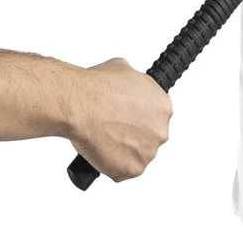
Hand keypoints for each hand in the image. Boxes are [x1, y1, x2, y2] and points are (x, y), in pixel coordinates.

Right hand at [67, 58, 171, 181]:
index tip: (126, 120)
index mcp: (163, 106)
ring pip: (136, 156)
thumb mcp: (124, 69)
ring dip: (122, 153)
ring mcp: (148, 151)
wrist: (79, 105)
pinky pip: (122, 173)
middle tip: (112, 132)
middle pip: (148, 138)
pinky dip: (111, 167)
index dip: (137, 119)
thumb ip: (135, 83)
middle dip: (132, 137)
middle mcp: (161, 129)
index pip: (155, 117)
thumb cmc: (97, 88)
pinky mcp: (133, 169)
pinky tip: (100, 154)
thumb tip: (128, 85)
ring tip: (102, 141)